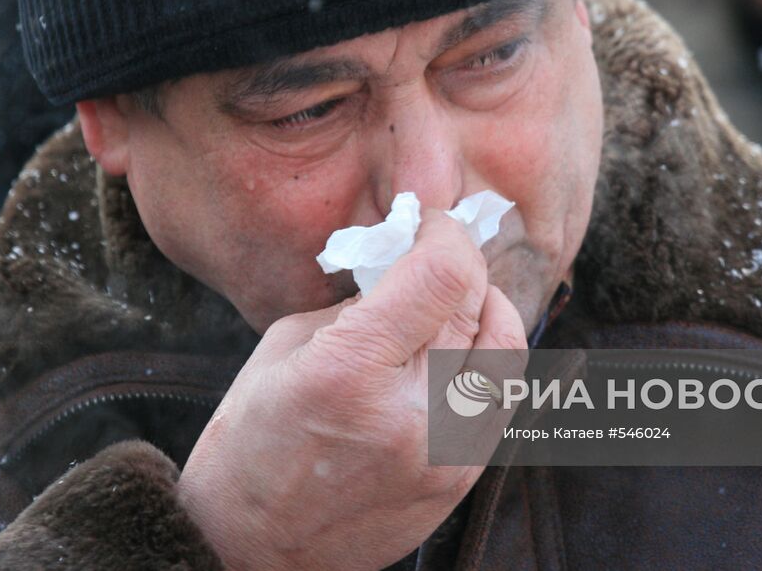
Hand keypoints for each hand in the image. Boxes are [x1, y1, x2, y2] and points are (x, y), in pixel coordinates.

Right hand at [176, 210, 527, 570]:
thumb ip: (360, 302)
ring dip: (483, 310)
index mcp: (352, 369)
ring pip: (507, 347)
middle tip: (433, 258)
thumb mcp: (288, 346)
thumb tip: (410, 262)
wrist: (254, 552)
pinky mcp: (464, 480)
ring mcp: (447, 453)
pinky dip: (487, 361)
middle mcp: (412, 412)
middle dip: (459, 267)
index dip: (445, 233)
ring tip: (447, 305)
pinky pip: (503, 396)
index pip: (444, 273)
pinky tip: (453, 353)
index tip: (430, 223)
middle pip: (477, 302)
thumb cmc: (254, 442)